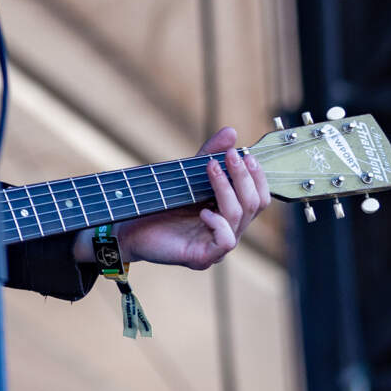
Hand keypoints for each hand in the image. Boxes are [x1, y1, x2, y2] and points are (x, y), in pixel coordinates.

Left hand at [105, 127, 270, 271]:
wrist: (130, 227)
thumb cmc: (161, 203)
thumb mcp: (188, 175)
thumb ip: (210, 154)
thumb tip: (231, 132)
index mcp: (229, 214)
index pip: (260, 197)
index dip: (257, 176)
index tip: (245, 155)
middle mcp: (228, 230)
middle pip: (254, 204)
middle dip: (243, 177)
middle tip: (230, 156)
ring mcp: (216, 246)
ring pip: (239, 217)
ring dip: (227, 189)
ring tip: (212, 169)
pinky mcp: (203, 257)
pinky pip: (226, 241)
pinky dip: (218, 223)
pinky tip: (204, 211)